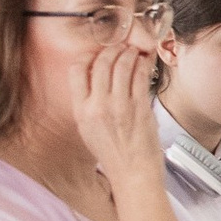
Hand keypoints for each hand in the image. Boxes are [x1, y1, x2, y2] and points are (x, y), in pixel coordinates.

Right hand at [70, 39, 162, 189]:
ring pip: (122, 66)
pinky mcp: (140, 108)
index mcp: (81, 111)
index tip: (96, 53)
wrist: (132, 173)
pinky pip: (140, 77)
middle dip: (111, 49)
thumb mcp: (88, 129)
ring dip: (128, 53)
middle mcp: (98, 106)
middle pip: (101, 63)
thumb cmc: (113, 153)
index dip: (87, 56)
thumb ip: (88, 104)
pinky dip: (142, 65)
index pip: (76, 71)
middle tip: (119, 46)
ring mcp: (120, 106)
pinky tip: (143, 62)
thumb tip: (94, 78)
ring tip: (132, 51)